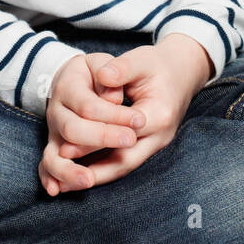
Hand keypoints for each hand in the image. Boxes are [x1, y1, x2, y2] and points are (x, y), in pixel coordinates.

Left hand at [54, 36, 212, 188]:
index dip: (94, 140)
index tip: (65, 145)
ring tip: (66, 184)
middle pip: (124, 160)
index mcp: (159, 114)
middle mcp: (160, 136)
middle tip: (61, 168)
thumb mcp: (142, 59)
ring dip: (96, 176)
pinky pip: (124, 163)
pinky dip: (103, 170)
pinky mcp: (148, 146)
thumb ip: (122, 67)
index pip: (123, 133)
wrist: (182, 72)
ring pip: (124, 166)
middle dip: (93, 169)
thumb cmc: (158, 65)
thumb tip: (103, 75)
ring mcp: (155, 144)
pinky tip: (82, 175)